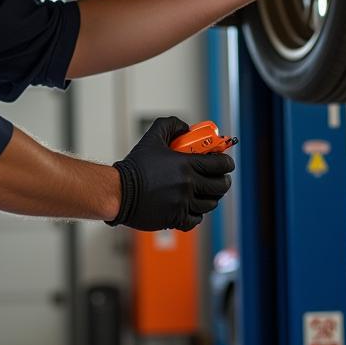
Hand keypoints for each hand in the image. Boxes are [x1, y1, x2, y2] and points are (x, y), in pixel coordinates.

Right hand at [108, 117, 234, 231]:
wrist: (119, 191)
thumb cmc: (135, 167)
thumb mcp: (152, 138)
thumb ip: (170, 125)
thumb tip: (186, 128)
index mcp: (186, 165)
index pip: (220, 164)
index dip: (226, 162)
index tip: (224, 162)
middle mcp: (188, 185)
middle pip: (220, 186)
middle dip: (223, 181)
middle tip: (219, 178)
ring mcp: (182, 203)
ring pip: (210, 204)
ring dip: (211, 197)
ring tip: (205, 192)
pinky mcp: (175, 218)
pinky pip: (196, 219)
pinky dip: (197, 214)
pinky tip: (192, 207)